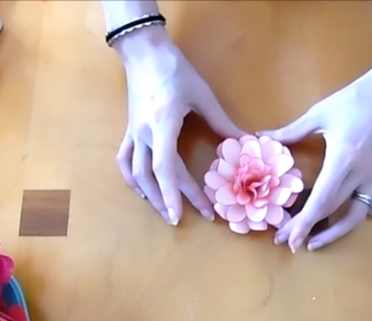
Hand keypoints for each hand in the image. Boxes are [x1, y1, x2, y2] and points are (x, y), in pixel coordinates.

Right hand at [115, 27, 245, 225]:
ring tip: (167, 212)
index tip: (181, 216)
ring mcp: (134, 133)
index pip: (165, 168)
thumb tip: (246, 142)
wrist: (144, 52)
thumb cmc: (174, 70)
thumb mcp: (202, 95)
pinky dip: (132, 178)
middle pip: (157, 175)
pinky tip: (142, 190)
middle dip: (176, 199)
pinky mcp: (130, 130)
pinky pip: (125, 160)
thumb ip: (222, 122)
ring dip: (151, 196)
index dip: (173, 194)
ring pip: (137, 173)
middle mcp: (145, 134)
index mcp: (164, 124)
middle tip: (199, 214)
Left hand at [258, 74, 371, 251]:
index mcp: (343, 160)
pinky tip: (361, 211)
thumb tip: (261, 138)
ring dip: (338, 231)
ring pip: (359, 213)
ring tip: (317, 242)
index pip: (322, 200)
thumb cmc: (353, 99)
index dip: (304, 223)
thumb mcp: (318, 114)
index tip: (289, 239)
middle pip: (334, 211)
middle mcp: (361, 173)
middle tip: (286, 240)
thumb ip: (290, 131)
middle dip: (309, 229)